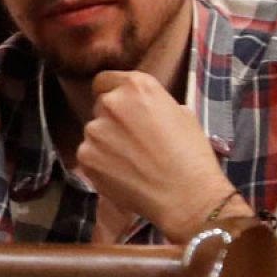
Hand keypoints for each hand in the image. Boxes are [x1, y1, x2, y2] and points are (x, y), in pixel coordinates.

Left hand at [75, 70, 234, 242]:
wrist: (186, 195)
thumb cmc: (191, 156)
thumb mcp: (181, 113)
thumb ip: (152, 103)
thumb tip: (140, 107)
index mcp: (137, 86)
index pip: (105, 80)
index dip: (112, 93)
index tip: (120, 108)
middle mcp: (111, 102)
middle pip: (100, 106)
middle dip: (112, 120)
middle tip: (133, 141)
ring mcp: (95, 130)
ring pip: (94, 132)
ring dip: (106, 143)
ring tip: (130, 162)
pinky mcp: (85, 156)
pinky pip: (89, 155)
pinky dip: (100, 163)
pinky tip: (122, 174)